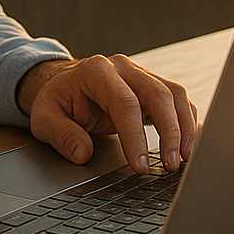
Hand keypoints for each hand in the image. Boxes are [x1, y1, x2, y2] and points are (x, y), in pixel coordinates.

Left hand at [17, 55, 198, 174]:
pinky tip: (189, 145)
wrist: (63, 84)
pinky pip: (177, 101)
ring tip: (185, 159)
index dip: (136, 136)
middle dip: (171, 132)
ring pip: (175, 95)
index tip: (140, 165)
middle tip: (171, 165)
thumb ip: (61, 135)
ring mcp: (141, 74)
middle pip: (159, 94)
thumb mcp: (44, 118)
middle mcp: (123, 68)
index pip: (125, 102)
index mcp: (97, 71)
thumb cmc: (57, 101)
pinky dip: (187, 123)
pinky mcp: (151, 87)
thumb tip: (82, 153)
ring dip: (185, 128)